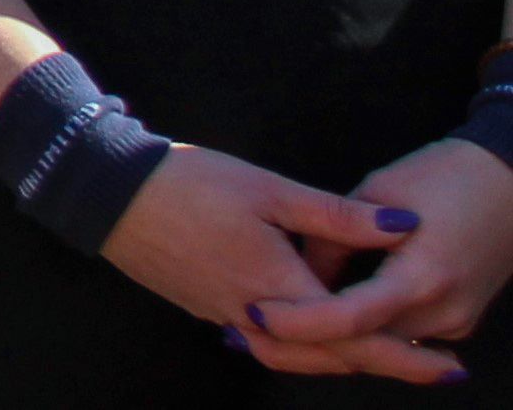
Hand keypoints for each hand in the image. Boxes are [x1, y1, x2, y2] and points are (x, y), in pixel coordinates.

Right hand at [97, 140, 409, 349]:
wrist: (106, 191)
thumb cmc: (188, 183)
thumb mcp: (268, 188)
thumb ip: (338, 215)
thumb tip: (402, 225)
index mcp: (279, 286)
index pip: (355, 335)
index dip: (406, 355)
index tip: (446, 364)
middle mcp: (256, 314)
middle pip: (331, 359)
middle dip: (385, 366)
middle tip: (431, 369)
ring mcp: (225, 314)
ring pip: (296, 359)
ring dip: (341, 363)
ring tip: (376, 357)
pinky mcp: (205, 306)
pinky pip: (267, 346)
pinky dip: (302, 352)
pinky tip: (311, 337)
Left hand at [230, 137, 512, 383]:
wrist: (511, 184)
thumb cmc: (443, 176)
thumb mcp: (377, 191)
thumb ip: (334, 236)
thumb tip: (294, 276)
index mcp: (423, 275)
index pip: (352, 317)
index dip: (301, 321)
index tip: (255, 313)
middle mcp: (445, 310)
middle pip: (364, 341)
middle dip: (309, 339)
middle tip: (248, 328)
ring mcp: (457, 322)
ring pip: (382, 344)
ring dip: (335, 338)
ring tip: (272, 324)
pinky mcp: (459, 320)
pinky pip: (402, 335)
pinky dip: (364, 330)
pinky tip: (321, 317)